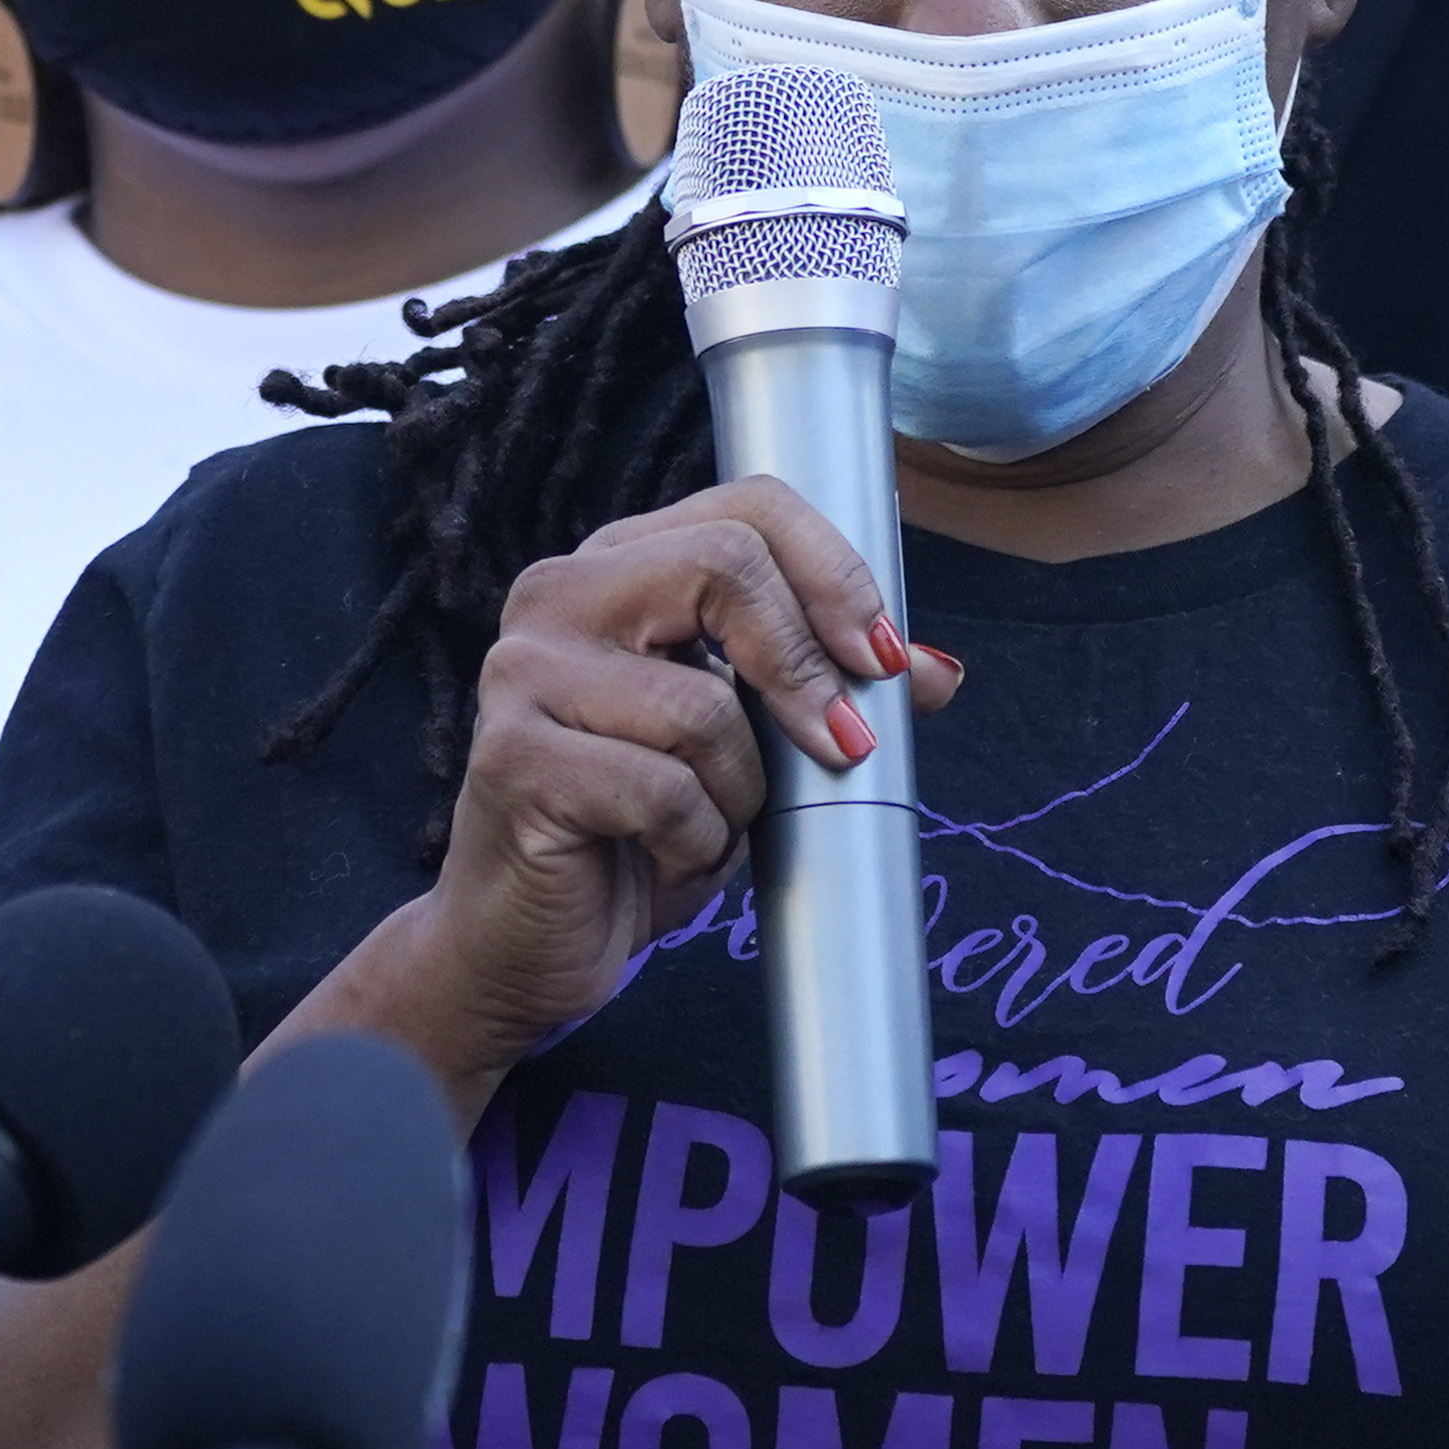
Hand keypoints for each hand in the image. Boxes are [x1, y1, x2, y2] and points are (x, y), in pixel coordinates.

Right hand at [359, 480, 964, 1087]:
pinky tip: (665, 857)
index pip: (749, 506)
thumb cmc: (636, 831)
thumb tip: (934, 672)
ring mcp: (523, 672)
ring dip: (740, 791)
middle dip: (805, 668)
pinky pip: (662, 792)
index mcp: (619, 567)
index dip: (835, 573)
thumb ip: (827, 693)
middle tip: (841, 748)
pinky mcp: (514, 759)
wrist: (527, 943)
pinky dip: (695, 844)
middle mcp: (559, 595)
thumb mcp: (750, 749)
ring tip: (707, 825)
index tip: (882, 658)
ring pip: (702, 704)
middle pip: (725, 565)